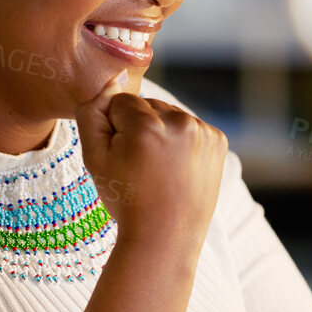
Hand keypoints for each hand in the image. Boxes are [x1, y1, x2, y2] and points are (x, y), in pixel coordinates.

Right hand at [75, 72, 226, 235]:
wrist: (164, 236)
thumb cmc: (125, 197)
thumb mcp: (94, 157)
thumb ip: (93, 110)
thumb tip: (116, 75)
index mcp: (147, 126)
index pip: (121, 102)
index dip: (115, 130)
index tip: (123, 159)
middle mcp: (180, 123)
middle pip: (148, 106)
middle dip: (140, 128)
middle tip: (141, 167)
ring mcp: (203, 132)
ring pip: (169, 116)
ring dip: (162, 133)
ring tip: (159, 169)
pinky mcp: (218, 141)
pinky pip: (190, 128)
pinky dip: (182, 142)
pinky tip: (177, 168)